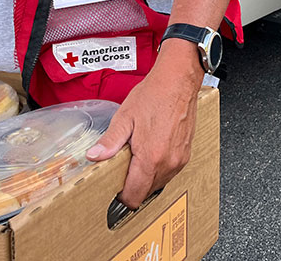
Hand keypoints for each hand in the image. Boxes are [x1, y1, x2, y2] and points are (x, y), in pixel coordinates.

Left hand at [84, 62, 199, 207]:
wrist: (178, 82)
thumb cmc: (154, 95)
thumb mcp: (125, 117)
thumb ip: (110, 141)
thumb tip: (94, 156)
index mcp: (150, 158)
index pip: (134, 196)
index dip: (121, 198)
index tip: (114, 192)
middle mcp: (168, 163)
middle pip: (147, 192)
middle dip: (133, 187)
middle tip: (122, 170)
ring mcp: (179, 159)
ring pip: (159, 183)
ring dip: (147, 179)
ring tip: (137, 159)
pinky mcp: (186, 154)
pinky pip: (169, 172)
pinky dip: (159, 169)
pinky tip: (151, 153)